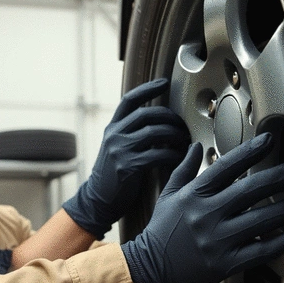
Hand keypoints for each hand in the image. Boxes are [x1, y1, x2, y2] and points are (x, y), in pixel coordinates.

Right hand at [62, 78, 189, 238]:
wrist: (98, 200)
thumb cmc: (114, 175)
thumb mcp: (116, 148)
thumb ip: (132, 134)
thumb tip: (159, 124)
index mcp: (112, 127)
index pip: (130, 100)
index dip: (148, 88)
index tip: (164, 82)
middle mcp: (114, 135)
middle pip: (147, 114)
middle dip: (170, 117)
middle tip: (184, 125)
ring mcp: (120, 150)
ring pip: (155, 132)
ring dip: (175, 135)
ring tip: (185, 141)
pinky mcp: (127, 166)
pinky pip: (157, 155)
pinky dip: (173, 155)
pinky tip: (179, 158)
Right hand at [121, 133, 283, 282]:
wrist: (146, 269)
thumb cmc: (159, 232)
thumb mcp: (168, 196)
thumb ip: (183, 170)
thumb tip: (194, 146)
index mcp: (194, 195)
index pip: (226, 167)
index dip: (250, 151)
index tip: (269, 139)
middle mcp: (206, 215)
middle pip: (249, 191)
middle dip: (277, 177)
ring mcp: (216, 240)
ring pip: (260, 221)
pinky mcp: (224, 264)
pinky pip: (259, 251)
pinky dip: (279, 242)